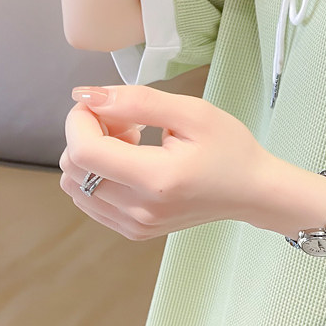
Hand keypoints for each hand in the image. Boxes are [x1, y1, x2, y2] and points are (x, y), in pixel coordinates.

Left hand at [59, 84, 270, 240]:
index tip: (103, 103)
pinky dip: (99, 173)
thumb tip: (88, 96)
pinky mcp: (133, 230)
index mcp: (157, 179)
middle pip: (73, 168)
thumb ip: (138, 101)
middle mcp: (140, 210)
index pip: (84, 151)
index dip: (80, 119)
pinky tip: (132, 161)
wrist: (252, 190)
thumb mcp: (193, 112)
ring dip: (92, 155)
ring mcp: (135, 225)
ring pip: (75, 184)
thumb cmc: (231, 148)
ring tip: (132, 141)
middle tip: (128, 121)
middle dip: (88, 134)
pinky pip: (89, 199)